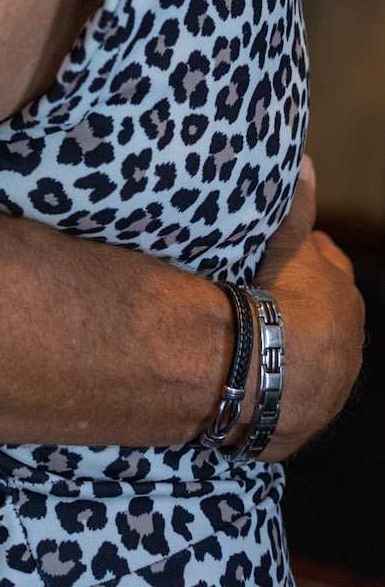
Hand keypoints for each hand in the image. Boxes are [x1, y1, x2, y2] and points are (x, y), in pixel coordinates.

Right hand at [253, 157, 363, 458]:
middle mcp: (345, 349)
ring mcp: (325, 392)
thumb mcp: (283, 243)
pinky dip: (270, 388)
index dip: (311, 257)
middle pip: (327, 320)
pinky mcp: (298, 427)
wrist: (259, 368)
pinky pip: (284, 402)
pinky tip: (245, 380)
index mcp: (344, 301)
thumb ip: (297, 207)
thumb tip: (307, 164)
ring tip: (254, 338)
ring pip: (312, 364)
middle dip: (306, 307)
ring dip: (290, 351)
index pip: (331, 270)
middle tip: (273, 294)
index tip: (293, 250)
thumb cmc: (270, 295)